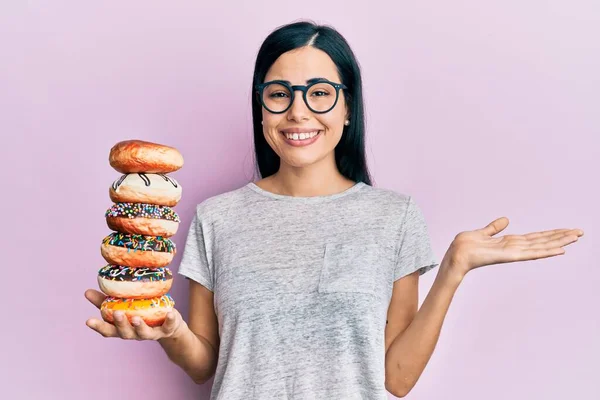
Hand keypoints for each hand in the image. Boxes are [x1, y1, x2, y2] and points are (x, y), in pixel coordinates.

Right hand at [84, 289, 185, 340]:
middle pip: (125, 333)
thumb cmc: (142, 314)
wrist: (170, 325)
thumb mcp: (124, 307)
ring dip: (140, 326)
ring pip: (144, 333)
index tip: (88, 321)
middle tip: (117, 314)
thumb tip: (86, 292)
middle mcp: (135, 333)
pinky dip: (170, 320)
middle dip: (120, 324)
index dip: (98, 327)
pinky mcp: (167, 329)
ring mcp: (152, 333)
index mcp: (124, 328)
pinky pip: (168, 325)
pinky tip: (170, 312)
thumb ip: (105, 302)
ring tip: (136, 318)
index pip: (108, 330)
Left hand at [443, 217, 583, 278]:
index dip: (551, 234)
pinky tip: (560, 250)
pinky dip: (547, 251)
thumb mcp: (482, 233)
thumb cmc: (465, 246)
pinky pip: (531, 253)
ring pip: (542, 246)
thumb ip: (494, 228)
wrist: (455, 255)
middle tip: (580, 232)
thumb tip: (506, 220)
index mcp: (509, 242)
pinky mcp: (509, 256)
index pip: (535, 237)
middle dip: (561, 237)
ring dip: (559, 242)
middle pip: (543, 241)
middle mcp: (515, 248)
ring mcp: (514, 253)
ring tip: (576, 237)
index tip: (566, 229)